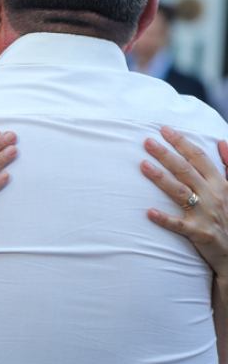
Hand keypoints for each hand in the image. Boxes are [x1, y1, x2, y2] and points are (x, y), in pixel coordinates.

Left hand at [142, 126, 227, 278]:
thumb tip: (222, 142)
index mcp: (220, 183)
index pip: (199, 157)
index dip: (181, 142)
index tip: (164, 129)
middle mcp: (213, 195)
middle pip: (186, 170)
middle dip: (166, 154)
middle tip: (146, 141)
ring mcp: (206, 214)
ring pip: (180, 192)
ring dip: (161, 178)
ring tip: (143, 165)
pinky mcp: (200, 233)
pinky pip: (179, 225)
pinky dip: (164, 219)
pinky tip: (148, 212)